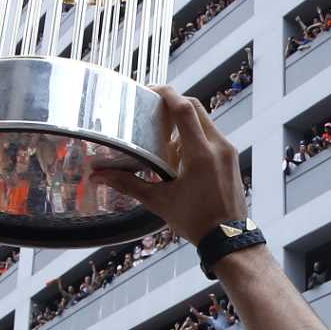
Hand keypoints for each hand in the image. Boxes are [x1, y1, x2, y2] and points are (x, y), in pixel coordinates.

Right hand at [93, 86, 249, 242]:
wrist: (229, 238)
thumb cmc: (196, 222)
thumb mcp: (159, 201)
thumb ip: (128, 184)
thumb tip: (99, 176)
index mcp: (200, 153)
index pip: (185, 109)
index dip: (167, 94)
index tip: (150, 91)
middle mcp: (218, 146)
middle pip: (195, 108)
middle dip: (174, 104)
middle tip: (153, 109)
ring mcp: (228, 151)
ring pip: (204, 121)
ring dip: (184, 121)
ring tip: (162, 135)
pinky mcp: (231, 158)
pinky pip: (212, 135)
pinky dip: (194, 135)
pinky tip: (178, 153)